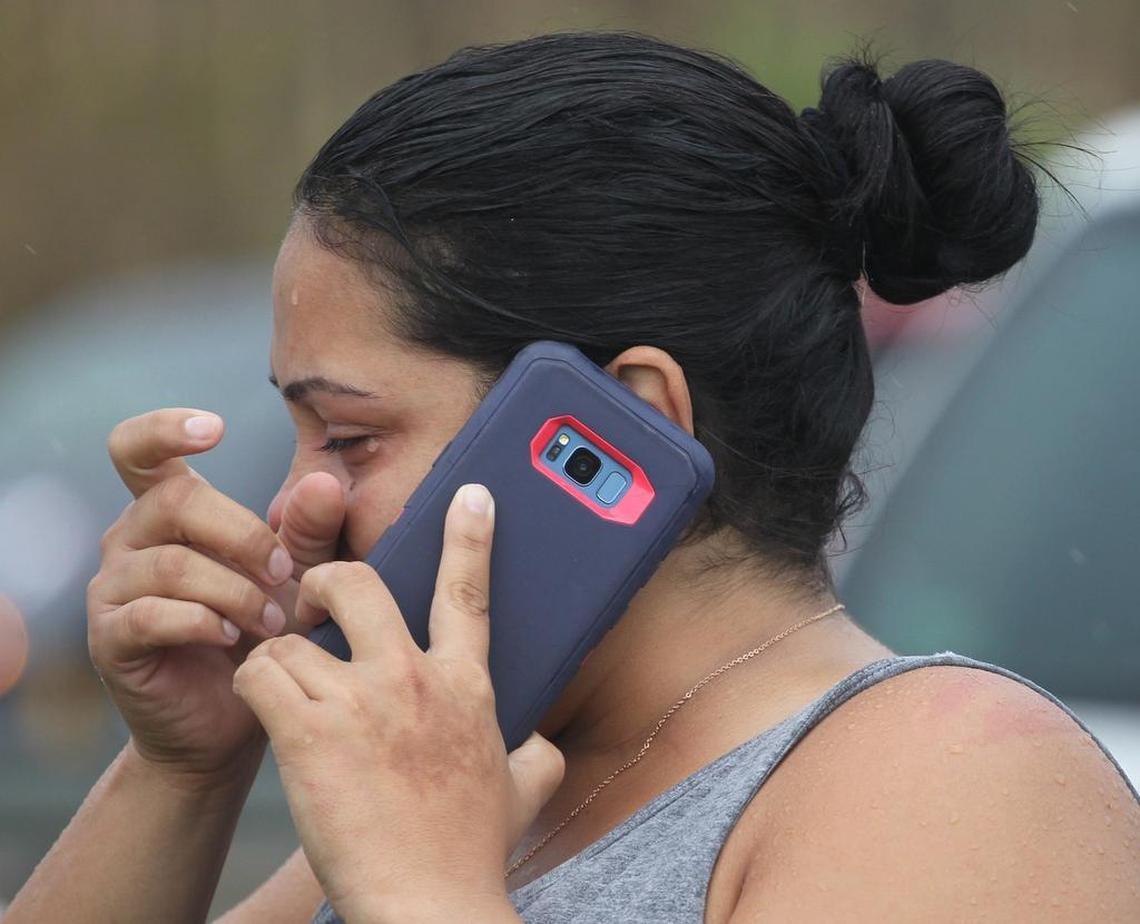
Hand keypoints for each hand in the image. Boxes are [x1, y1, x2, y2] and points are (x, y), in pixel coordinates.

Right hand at [86, 408, 346, 783]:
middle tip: (286, 573)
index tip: (215, 427)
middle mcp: (130, 540)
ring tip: (272, 621)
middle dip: (244, 535)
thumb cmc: (265, 631)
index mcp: (167, 511)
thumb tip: (324, 482)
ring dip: (235, 590)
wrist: (236, 716)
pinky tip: (234, 639)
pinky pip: (153, 614)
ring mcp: (113, 589)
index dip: (165, 428)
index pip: (138, 450)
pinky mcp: (111, 638)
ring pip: (171, 562)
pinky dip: (204, 622)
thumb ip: (310, 530)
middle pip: (176, 501)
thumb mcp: (298, 576)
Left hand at [232, 483, 563, 922]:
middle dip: (326, 584)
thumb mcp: (519, 795)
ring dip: (280, 658)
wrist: (430, 904)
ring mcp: (362, 701)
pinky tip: (267, 713)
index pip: (468, 591)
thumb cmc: (468, 853)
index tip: (471, 496)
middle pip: (357, 582)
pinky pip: (261, 672)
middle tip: (312, 610)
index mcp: (465, 686)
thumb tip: (546, 748)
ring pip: (292, 635)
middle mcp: (414, 679)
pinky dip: (254, 685)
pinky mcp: (310, 731)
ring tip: (284, 691)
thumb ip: (536, 759)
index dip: (469, 535)